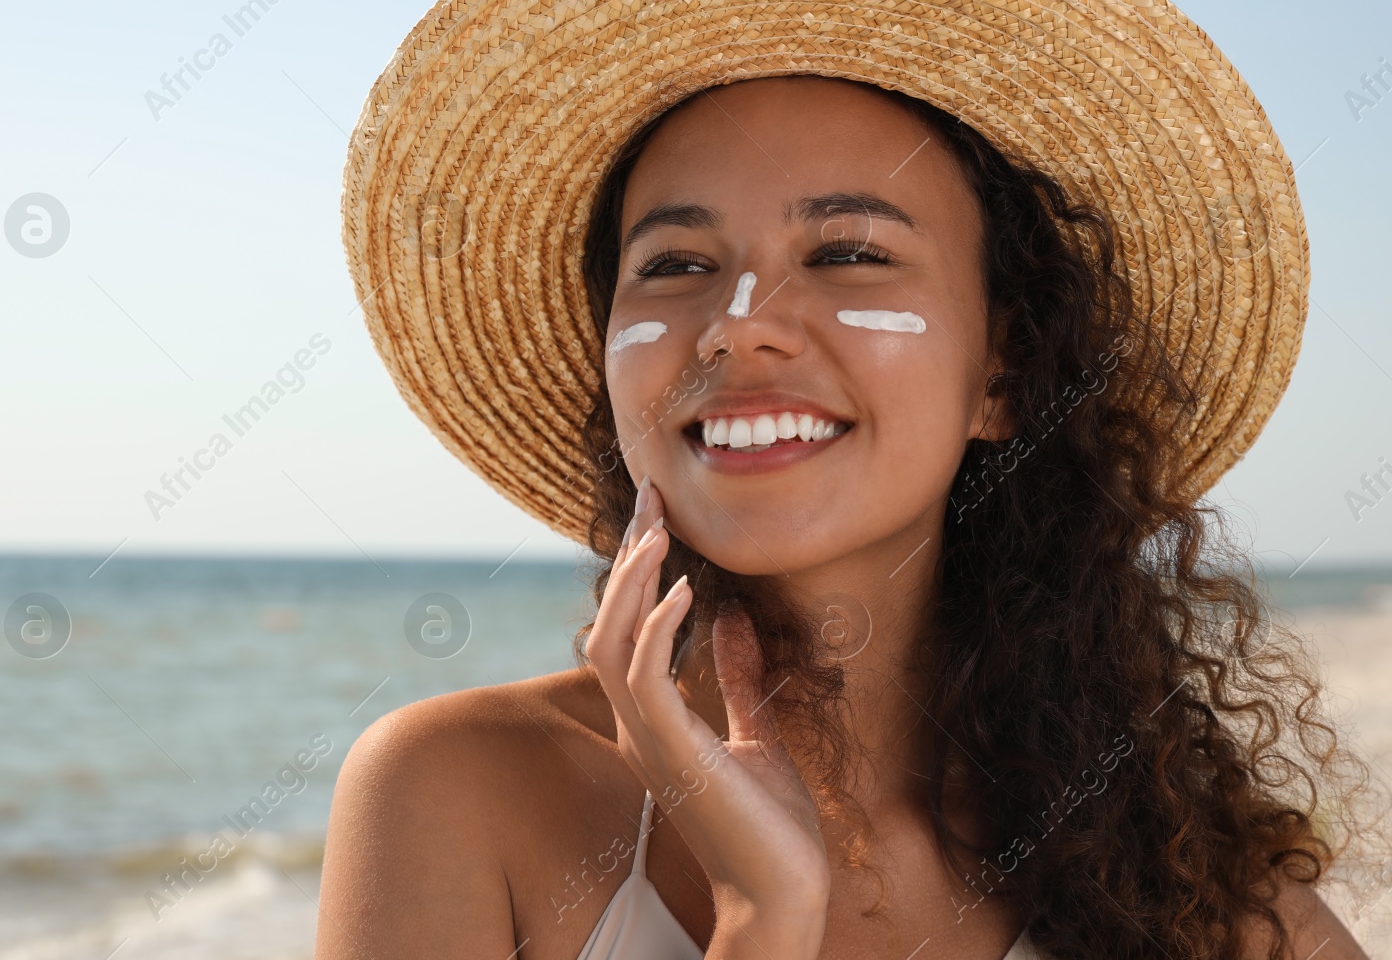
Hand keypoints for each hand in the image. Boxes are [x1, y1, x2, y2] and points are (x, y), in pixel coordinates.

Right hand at [585, 475, 830, 951]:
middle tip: (650, 497)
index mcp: (654, 723)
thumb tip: (738, 620)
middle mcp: (639, 727)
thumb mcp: (758, 737)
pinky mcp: (672, 751)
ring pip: (612, 642)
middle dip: (628, 557)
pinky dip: (659, 627)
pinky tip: (685, 590)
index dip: (636, 571)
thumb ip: (740, 682)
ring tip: (658, 531)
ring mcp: (649, 739)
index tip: (656, 517)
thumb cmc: (773, 830)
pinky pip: (645, 676)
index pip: (625, 631)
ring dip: (634, 581)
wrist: (784, 895)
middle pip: (607, 623)